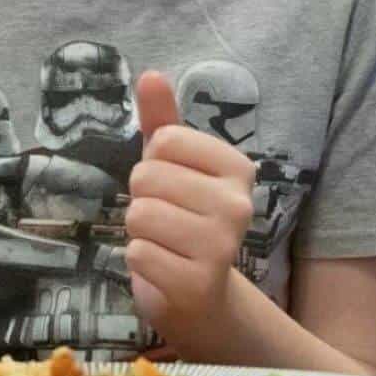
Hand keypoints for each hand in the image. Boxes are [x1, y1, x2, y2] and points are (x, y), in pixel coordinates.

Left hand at [124, 70, 256, 337]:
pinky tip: (164, 269)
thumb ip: (162, 121)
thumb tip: (150, 74)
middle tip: (167, 221)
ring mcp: (221, 246)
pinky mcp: (197, 283)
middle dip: (142, 199)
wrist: (204, 300)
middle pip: (146, 176)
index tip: (174, 187)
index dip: (154, 163)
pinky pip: (137, 253)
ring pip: (139, 215)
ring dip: (140, 232)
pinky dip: (140, 261)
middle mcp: (238, 205)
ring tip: (165, 244)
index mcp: (238, 168)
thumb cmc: (185, 221)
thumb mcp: (174, 167)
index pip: (165, 140)